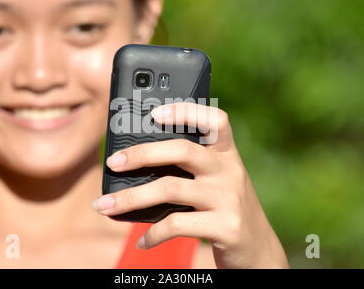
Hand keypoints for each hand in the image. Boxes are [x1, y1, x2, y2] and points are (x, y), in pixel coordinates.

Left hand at [92, 102, 289, 268]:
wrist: (258, 250)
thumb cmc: (224, 209)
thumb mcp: (216, 182)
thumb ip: (190, 169)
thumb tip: (136, 160)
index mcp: (227, 155)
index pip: (215, 121)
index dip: (186, 112)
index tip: (155, 113)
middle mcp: (230, 171)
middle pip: (183, 150)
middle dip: (142, 154)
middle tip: (113, 161)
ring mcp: (229, 199)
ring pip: (170, 188)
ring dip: (130, 198)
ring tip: (104, 205)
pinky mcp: (226, 227)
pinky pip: (176, 224)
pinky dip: (152, 234)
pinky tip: (141, 242)